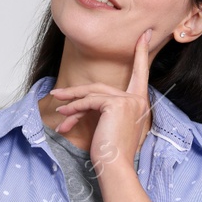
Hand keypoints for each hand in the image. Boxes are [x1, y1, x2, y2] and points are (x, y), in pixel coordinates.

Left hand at [49, 28, 153, 176]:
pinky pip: (89, 102)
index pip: (141, 73)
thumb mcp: (110, 126)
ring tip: (56, 110)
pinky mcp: (115, 104)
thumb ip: (105, 110)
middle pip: (100, 88)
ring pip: (92, 94)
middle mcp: (137, 99)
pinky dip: (74, 109)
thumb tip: (82, 104)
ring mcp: (128, 100)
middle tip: (56, 95)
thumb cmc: (113, 153)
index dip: (142, 52)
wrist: (116, 167)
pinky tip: (63, 117)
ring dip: (70, 103)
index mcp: (140, 103)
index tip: (144, 34)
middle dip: (76, 92)